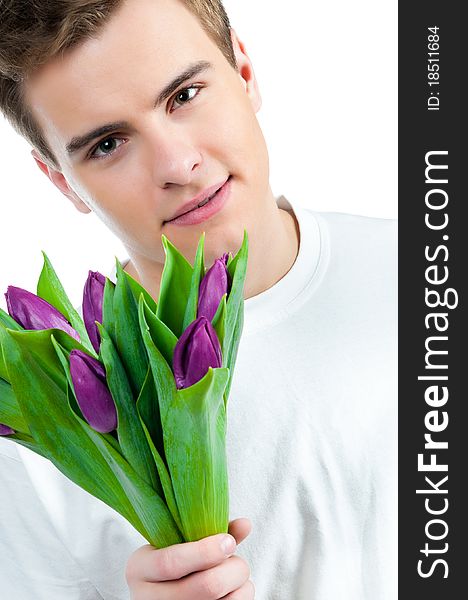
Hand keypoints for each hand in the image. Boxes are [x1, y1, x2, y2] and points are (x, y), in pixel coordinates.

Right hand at [125, 518, 253, 598]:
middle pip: (203, 587)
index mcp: (139, 568)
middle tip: (238, 562)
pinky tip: (236, 591)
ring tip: (236, 576)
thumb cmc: (174, 561)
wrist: (159, 593)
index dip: (205, 552)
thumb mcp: (179, 542)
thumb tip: (245, 524)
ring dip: (240, 587)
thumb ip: (208, 530)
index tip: (228, 542)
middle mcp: (146, 597)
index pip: (170, 563)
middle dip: (232, 570)